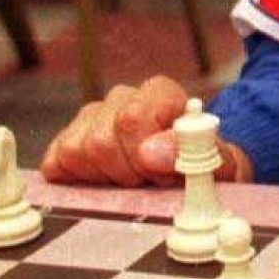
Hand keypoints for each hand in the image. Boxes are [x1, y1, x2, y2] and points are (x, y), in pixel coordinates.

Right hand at [39, 76, 251, 186]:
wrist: (197, 176)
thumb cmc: (208, 167)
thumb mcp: (223, 163)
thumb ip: (196, 151)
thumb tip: (152, 151)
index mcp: (159, 94)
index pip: (131, 117)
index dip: (143, 154)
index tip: (163, 176)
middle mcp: (121, 99)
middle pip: (100, 141)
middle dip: (127, 174)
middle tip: (150, 182)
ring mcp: (91, 120)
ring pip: (76, 152)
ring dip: (105, 180)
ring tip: (132, 182)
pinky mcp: (66, 145)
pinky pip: (55, 164)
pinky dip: (77, 183)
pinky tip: (105, 184)